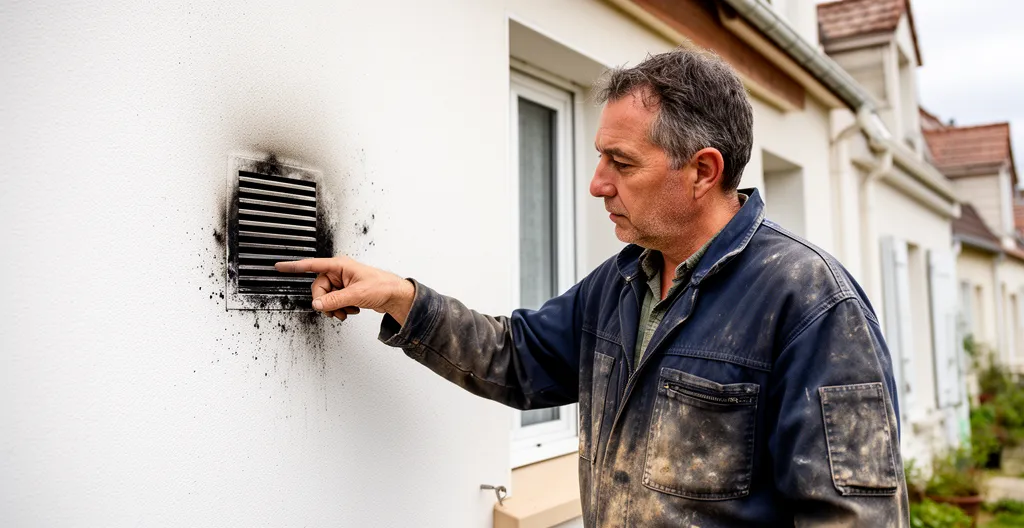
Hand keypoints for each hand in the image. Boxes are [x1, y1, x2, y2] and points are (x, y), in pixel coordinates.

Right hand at [274, 256, 415, 323]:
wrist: (395, 296)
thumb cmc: (382, 287)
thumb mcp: (356, 294)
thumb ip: (335, 300)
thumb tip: (317, 304)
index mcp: (339, 265)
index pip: (312, 265)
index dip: (294, 267)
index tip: (279, 266)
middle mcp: (339, 272)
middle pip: (319, 289)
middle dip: (325, 302)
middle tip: (336, 310)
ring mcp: (342, 283)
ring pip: (326, 298)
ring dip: (334, 308)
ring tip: (347, 312)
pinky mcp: (346, 292)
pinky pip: (334, 302)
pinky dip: (340, 309)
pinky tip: (352, 310)